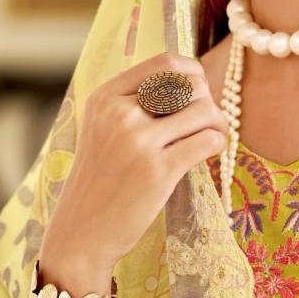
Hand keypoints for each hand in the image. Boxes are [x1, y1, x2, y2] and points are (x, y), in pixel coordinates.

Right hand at [42, 53, 228, 272]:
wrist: (80, 234)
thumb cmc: (100, 182)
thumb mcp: (102, 131)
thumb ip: (134, 104)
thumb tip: (190, 82)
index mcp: (105, 98)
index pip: (165, 63)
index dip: (193, 74)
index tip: (197, 93)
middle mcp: (120, 113)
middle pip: (191, 85)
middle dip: (207, 101)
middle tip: (204, 123)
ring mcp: (138, 142)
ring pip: (204, 110)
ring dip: (217, 123)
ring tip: (210, 138)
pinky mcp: (158, 171)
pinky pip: (208, 140)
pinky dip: (218, 143)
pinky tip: (210, 153)